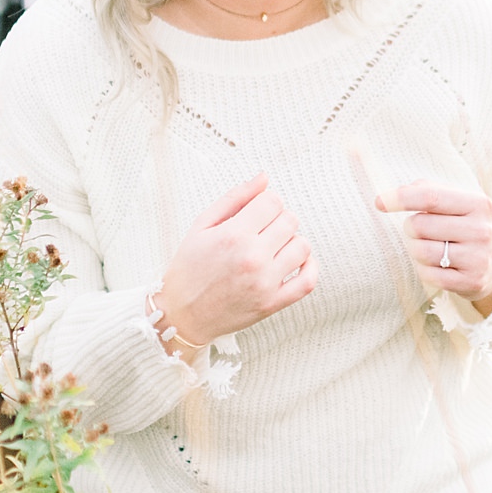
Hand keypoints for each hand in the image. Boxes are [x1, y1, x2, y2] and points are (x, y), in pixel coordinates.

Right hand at [153, 173, 316, 354]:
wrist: (181, 314)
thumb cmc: (188, 269)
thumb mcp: (202, 225)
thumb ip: (235, 198)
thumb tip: (263, 178)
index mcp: (234, 235)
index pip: (273, 201)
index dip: (266, 202)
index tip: (257, 211)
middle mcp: (253, 258)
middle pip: (290, 220)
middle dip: (277, 219)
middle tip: (262, 229)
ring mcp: (266, 282)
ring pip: (302, 246)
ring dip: (291, 241)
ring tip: (273, 247)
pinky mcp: (273, 303)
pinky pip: (308, 281)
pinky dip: (309, 268)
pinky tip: (296, 262)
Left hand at [377, 180, 491, 315]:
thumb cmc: (466, 225)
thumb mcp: (456, 201)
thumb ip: (427, 190)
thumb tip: (389, 197)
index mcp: (478, 203)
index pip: (431, 197)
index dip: (400, 198)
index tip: (379, 202)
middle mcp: (481, 230)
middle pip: (420, 226)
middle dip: (411, 228)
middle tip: (422, 231)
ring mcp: (478, 258)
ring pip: (421, 251)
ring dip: (416, 249)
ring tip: (431, 247)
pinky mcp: (471, 282)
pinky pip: (427, 274)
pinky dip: (423, 269)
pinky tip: (437, 265)